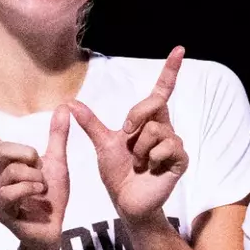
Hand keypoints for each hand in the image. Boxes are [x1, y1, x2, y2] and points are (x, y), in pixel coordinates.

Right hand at [0, 104, 70, 249]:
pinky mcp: (0, 211)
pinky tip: (38, 196)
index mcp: (7, 164)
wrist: (53, 228)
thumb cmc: (51, 197)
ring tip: (42, 190)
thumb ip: (58, 136)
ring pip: (11, 172)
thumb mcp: (58, 162)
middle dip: (27, 155)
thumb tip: (64, 106)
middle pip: (3, 150)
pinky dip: (29, 190)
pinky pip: (10, 192)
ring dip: (35, 179)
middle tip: (40, 169)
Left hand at [70, 46, 187, 220]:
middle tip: (125, 135)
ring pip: (156, 129)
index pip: (161, 91)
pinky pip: (167, 146)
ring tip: (137, 162)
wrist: (126, 201)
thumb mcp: (102, 144)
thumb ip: (90, 124)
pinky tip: (150, 168)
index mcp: (147, 121)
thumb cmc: (117, 173)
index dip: (170, 70)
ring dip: (140, 147)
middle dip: (135, 117)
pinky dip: (152, 157)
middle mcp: (164, 128)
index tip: (179, 49)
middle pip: (154, 104)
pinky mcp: (180, 159)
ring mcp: (174, 144)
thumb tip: (70, 103)